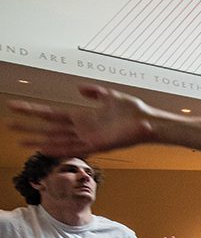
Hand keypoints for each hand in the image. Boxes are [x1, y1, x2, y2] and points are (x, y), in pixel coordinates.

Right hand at [8, 85, 160, 155]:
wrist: (149, 121)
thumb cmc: (133, 111)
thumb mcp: (110, 96)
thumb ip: (94, 92)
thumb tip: (78, 88)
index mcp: (82, 117)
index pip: (51, 115)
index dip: (34, 111)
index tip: (16, 106)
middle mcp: (81, 129)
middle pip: (49, 128)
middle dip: (29, 127)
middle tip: (8, 124)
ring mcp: (87, 139)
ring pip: (57, 140)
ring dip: (39, 140)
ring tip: (20, 140)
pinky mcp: (97, 146)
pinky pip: (74, 148)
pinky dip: (59, 148)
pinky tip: (44, 149)